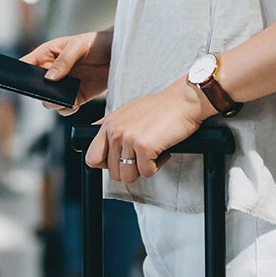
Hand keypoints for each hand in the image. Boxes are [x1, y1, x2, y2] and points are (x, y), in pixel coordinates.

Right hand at [22, 29, 110, 114]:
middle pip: (34, 87)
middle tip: (49, 91)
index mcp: (47, 54)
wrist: (118, 54)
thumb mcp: (78, 46)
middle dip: (39, 92)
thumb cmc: (96, 42)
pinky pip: (64, 108)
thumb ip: (64, 60)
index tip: (20, 80)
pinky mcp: (76, 97)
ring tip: (66, 97)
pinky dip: (67, 109)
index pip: (26, 64)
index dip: (19, 73)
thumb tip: (50, 78)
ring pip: (48, 101)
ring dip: (54, 102)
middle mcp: (52, 71)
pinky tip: (76, 103)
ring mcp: (63, 86)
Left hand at [85, 78, 209, 184]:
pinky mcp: (144, 147)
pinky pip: (146, 172)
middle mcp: (115, 131)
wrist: (183, 101)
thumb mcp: (127, 112)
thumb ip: (111, 126)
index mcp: (109, 124)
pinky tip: (162, 151)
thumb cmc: (160, 107)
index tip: (120, 161)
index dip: (106, 165)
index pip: (92, 158)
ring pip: (128, 176)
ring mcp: (129, 139)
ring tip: (152, 154)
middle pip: (112, 172)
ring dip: (143, 169)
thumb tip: (97, 136)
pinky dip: (157, 166)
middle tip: (142, 157)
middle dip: (129, 170)